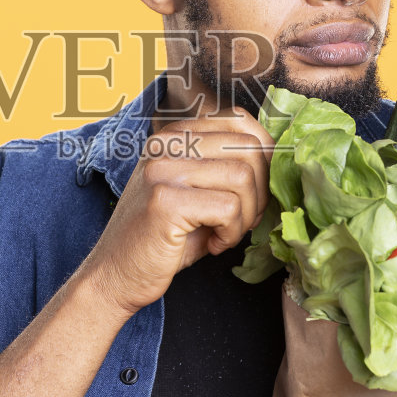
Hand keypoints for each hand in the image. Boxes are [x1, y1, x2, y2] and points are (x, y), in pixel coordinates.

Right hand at [81, 107, 272, 315]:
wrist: (116, 275)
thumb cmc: (163, 238)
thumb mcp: (196, 191)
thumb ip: (227, 167)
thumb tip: (280, 159)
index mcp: (173, 135)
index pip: (239, 121)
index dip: (262, 157)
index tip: (254, 191)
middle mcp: (165, 143)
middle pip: (248, 148)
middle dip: (260, 190)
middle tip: (240, 219)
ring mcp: (163, 169)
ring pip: (243, 177)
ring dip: (246, 215)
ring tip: (225, 233)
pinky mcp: (165, 201)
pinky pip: (229, 208)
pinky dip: (232, 233)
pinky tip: (214, 244)